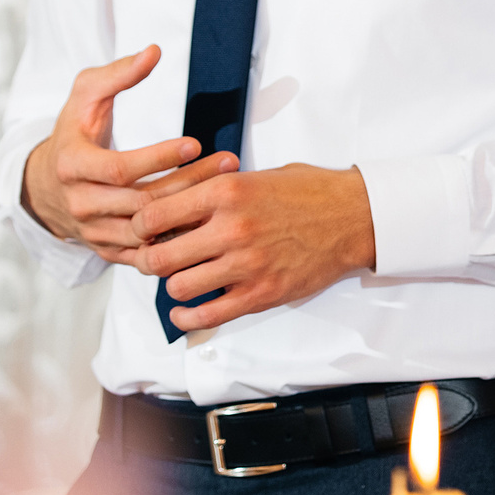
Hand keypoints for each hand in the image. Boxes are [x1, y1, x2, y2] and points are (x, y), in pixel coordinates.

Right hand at [21, 45, 238, 267]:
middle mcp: (80, 204)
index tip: (195, 142)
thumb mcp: (84, 96)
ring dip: (191, 213)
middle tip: (228, 162)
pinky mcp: (107, 250)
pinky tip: (209, 219)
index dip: (158, 157)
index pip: (120, 169)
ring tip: (227, 190)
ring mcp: (94, 232)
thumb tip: (154, 52)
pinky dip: (179, 241)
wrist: (45, 185)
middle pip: (142, 202)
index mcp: (72, 166)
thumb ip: (118, 74)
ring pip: (148, 232)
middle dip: (189, 182)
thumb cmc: (73, 132)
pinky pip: (147, 254)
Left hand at [130, 162, 375, 331]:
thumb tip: (172, 207)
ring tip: (181, 279)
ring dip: (174, 286)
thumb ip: (213, 191)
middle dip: (150, 261)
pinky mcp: (262, 293)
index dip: (139, 228)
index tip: (144, 232)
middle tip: (157, 259)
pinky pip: (208, 315)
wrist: (354, 216)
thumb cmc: (307, 193)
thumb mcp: (253, 176)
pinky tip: (185, 311)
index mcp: (225, 191)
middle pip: (158, 257)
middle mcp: (231, 228)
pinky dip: (188, 318)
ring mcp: (246, 264)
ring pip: (178, 287)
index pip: (153, 216)